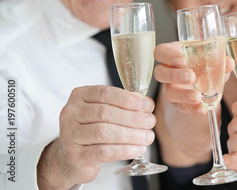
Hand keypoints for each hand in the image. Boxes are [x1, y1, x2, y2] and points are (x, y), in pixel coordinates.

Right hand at [37, 85, 154, 188]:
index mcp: (80, 96)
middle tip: (150, 122)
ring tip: (147, 137)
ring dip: (131, 134)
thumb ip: (122, 105)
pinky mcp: (76, 156)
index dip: (128, 99)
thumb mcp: (104, 111)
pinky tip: (138, 149)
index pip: (105, 93)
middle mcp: (71, 113)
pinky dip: (124, 150)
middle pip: (105, 113)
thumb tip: (146, 104)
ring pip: (104, 132)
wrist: (72, 158)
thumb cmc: (92, 129)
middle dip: (133, 118)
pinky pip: (102, 152)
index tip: (147, 105)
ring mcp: (70, 136)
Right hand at [153, 41, 233, 114]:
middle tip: (191, 77)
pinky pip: (181, 107)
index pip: (161, 52)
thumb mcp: (214, 60)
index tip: (182, 60)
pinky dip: (192, 109)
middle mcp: (168, 70)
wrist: (207, 83)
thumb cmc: (206, 64)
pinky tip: (202, 109)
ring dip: (183, 95)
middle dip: (174, 75)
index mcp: (174, 53)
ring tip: (197, 96)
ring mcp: (171, 87)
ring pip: (168, 92)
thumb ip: (220, 61)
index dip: (168, 56)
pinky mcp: (178, 103)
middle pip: (160, 72)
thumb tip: (229, 63)